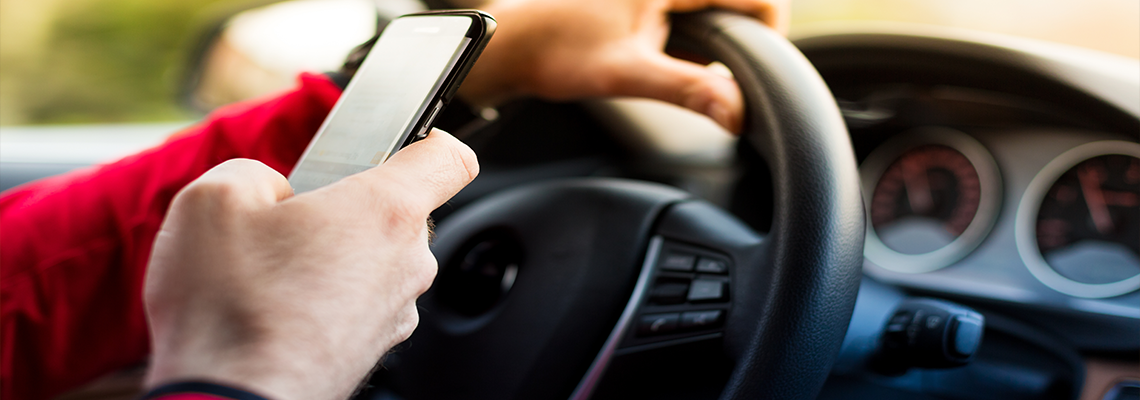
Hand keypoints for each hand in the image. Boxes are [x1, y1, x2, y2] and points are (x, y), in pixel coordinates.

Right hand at [143, 130, 477, 399]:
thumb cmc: (230, 309)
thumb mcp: (214, 199)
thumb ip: (255, 171)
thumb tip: (271, 192)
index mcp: (385, 209)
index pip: (449, 157)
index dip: (426, 141)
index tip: (398, 144)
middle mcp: (406, 261)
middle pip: (395, 210)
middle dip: (345, 206)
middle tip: (288, 221)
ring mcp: (396, 310)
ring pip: (374, 259)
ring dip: (332, 256)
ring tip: (271, 274)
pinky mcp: (375, 348)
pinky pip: (359, 301)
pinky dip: (327, 298)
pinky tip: (277, 309)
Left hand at [458, 0, 788, 132]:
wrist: (512, 43)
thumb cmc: (557, 49)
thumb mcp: (629, 74)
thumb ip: (690, 90)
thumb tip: (738, 114)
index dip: (770, 33)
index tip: (757, 70)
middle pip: (738, 3)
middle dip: (737, 39)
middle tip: (716, 76)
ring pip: (715, 8)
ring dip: (712, 38)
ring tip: (676, 63)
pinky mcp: (648, 2)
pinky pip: (691, 12)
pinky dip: (690, 36)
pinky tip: (662, 55)